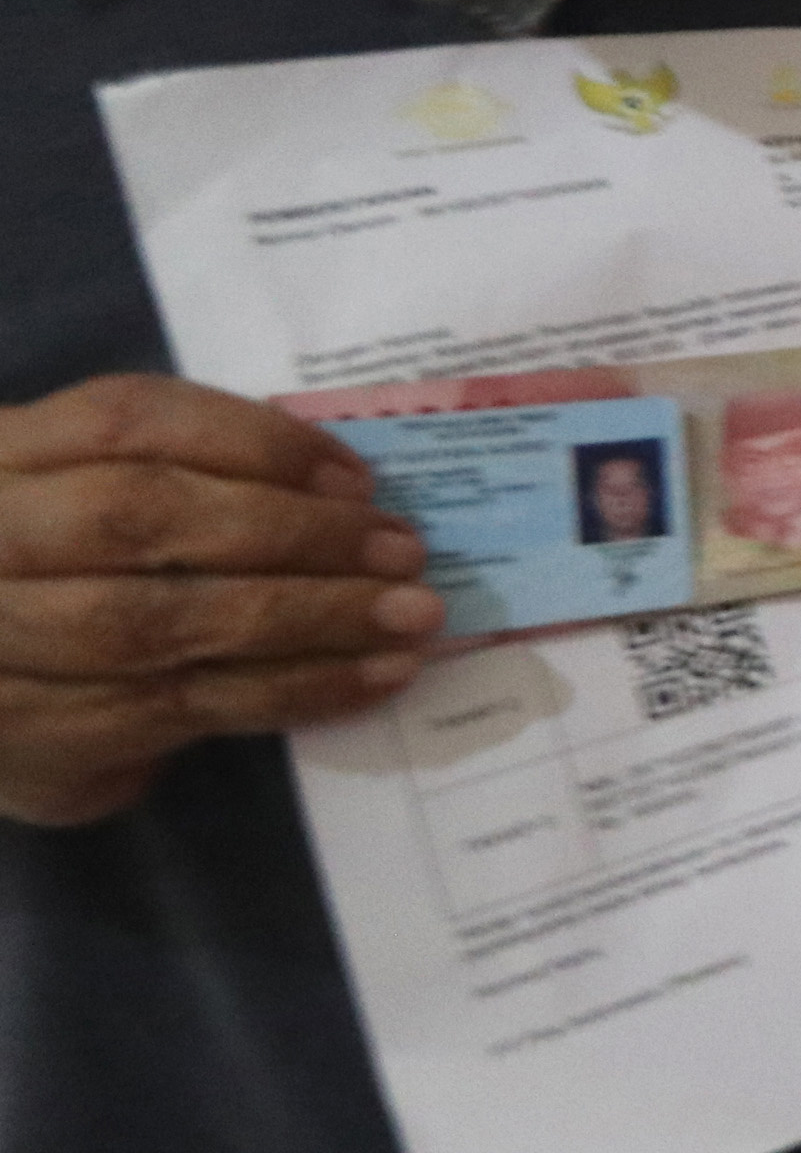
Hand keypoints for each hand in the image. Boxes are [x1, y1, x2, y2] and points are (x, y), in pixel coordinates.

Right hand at [0, 375, 447, 825]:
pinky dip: (289, 690)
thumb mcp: (95, 497)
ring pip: (163, 622)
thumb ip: (189, 476)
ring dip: (310, 620)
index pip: (129, 420)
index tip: (358, 475)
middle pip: (145, 516)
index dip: (256, 441)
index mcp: (5, 455)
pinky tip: (366, 679)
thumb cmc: (64, 575)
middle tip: (404, 552)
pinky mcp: (28, 732)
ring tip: (409, 618)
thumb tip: (342, 490)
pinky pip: (177, 705)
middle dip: (294, 533)